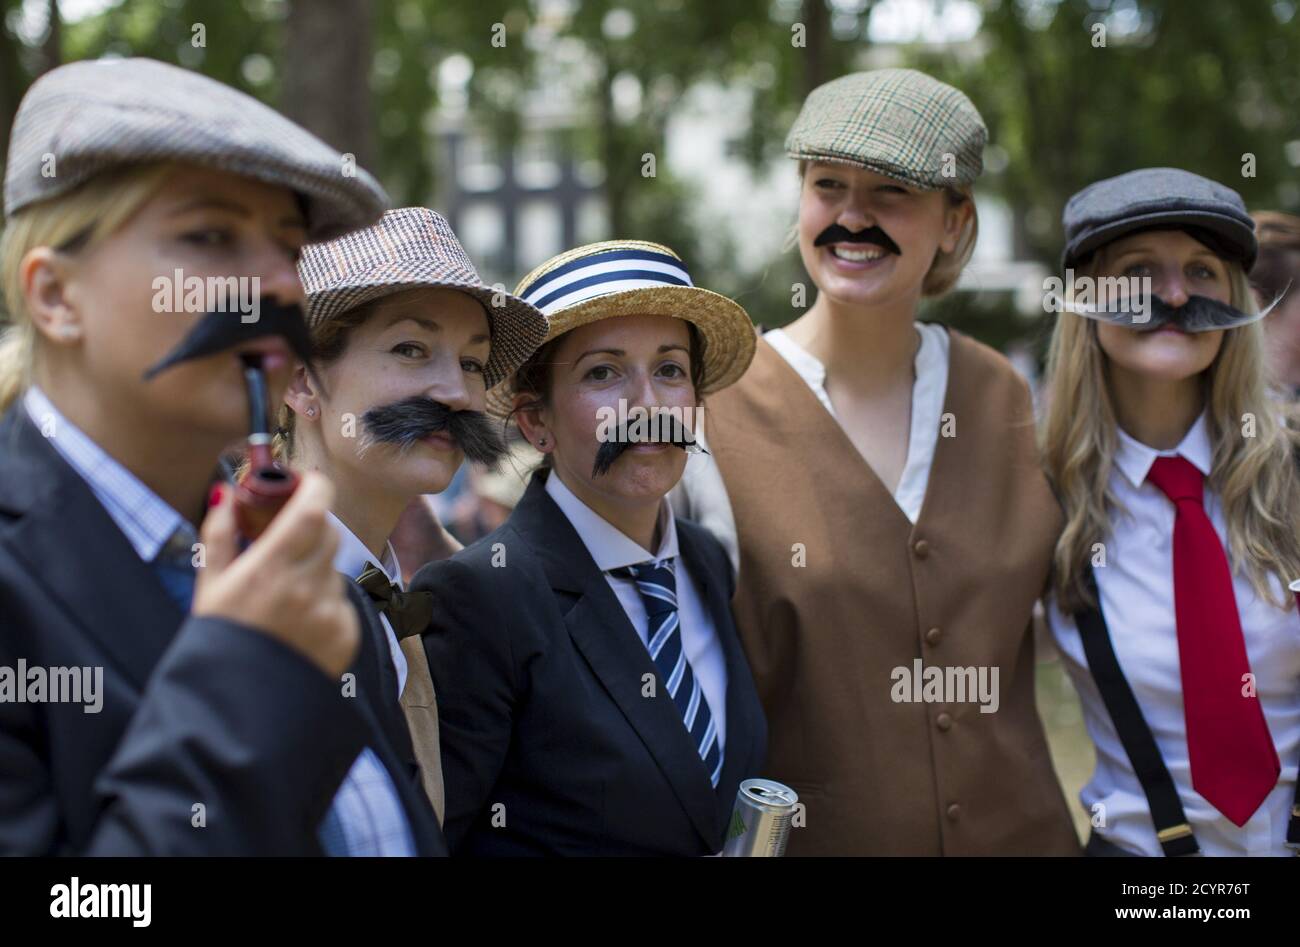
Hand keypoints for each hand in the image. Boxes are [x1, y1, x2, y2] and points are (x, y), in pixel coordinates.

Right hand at [193, 472, 357, 678]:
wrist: (236, 707)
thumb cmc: (219, 640)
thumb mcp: (210, 585)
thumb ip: (220, 535)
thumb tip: (225, 494)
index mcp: (268, 570)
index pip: (312, 511)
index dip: (317, 488)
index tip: (311, 482)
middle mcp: (304, 588)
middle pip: (329, 533)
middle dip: (314, 526)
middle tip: (293, 535)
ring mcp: (329, 612)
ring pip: (333, 568)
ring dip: (315, 569)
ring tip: (285, 596)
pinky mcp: (346, 634)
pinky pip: (342, 602)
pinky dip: (324, 603)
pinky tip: (299, 623)